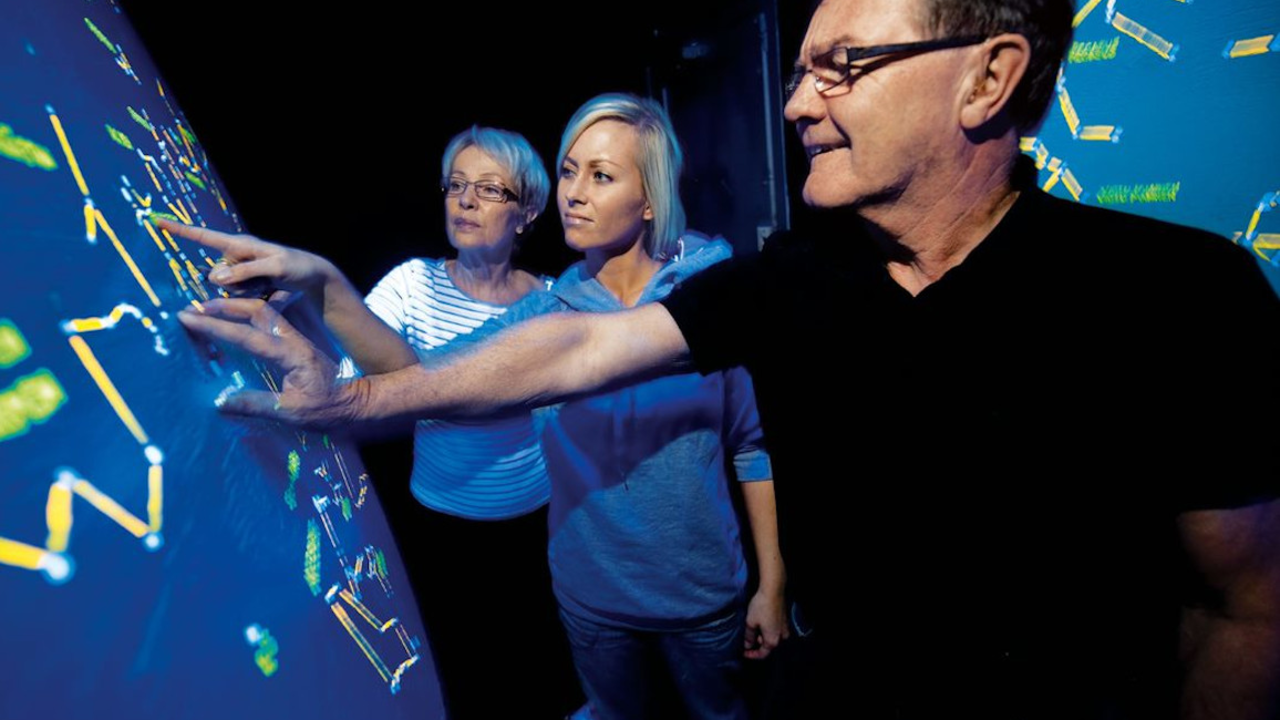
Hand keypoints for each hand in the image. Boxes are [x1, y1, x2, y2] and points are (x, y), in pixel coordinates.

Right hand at [156, 219, 334, 296]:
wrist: (313, 277)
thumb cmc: (298, 266)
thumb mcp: (276, 267)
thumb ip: (247, 271)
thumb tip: (216, 278)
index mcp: (240, 244)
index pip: (204, 236)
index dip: (180, 230)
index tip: (156, 220)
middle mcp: (235, 257)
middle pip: (216, 276)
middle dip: (234, 284)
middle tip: (266, 281)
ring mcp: (239, 272)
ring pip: (226, 290)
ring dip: (246, 293)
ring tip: (270, 286)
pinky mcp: (245, 286)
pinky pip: (236, 298)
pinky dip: (250, 298)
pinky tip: (269, 292)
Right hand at [177, 297, 364, 427]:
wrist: (360, 402)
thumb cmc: (330, 409)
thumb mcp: (293, 412)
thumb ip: (257, 405)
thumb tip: (220, 402)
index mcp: (291, 354)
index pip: (246, 335)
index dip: (215, 326)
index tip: (188, 318)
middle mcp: (292, 340)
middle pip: (255, 310)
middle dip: (223, 306)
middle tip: (192, 307)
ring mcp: (294, 339)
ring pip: (262, 311)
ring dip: (235, 306)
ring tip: (207, 307)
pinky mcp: (295, 343)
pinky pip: (268, 320)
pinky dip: (246, 315)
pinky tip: (233, 317)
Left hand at [744, 587, 789, 659]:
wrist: (773, 591)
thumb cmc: (761, 607)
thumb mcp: (750, 622)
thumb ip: (749, 636)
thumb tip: (748, 645)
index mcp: (772, 640)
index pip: (762, 654)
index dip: (752, 655)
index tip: (744, 652)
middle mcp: (781, 636)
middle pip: (769, 646)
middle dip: (758, 645)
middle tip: (748, 638)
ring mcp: (785, 628)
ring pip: (774, 638)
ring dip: (764, 637)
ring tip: (755, 629)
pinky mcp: (785, 620)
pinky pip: (777, 630)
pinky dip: (769, 631)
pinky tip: (762, 623)